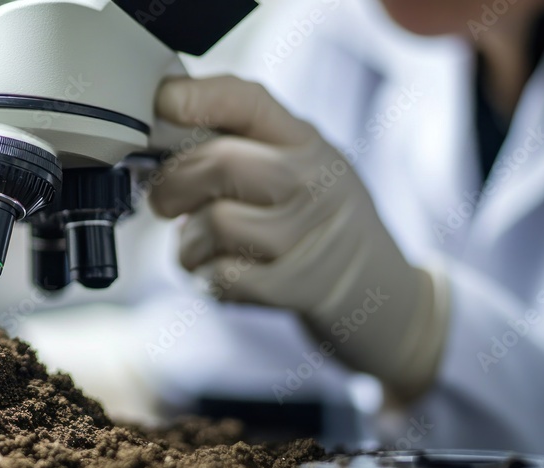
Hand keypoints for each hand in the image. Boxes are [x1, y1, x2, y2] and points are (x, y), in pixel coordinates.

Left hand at [150, 76, 448, 400]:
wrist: (381, 293)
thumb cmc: (318, 221)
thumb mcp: (299, 165)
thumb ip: (243, 145)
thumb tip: (162, 133)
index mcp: (305, 141)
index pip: (248, 100)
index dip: (198, 98)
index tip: (163, 104)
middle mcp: (312, 181)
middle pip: (221, 164)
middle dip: (172, 185)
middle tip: (164, 202)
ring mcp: (307, 236)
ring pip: (213, 224)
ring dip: (187, 243)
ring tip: (197, 247)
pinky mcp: (296, 287)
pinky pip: (222, 276)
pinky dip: (206, 278)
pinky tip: (218, 274)